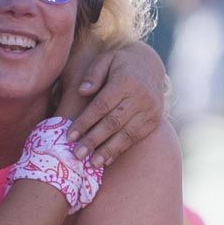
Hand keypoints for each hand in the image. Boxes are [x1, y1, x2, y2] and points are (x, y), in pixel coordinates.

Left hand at [65, 41, 165, 165]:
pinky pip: (136, 138)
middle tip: (77, 155)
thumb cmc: (120, 64)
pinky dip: (120, 150)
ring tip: (92, 164)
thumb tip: (82, 91)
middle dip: (93, 140)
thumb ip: (93, 74)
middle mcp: (140, 97)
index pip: (102, 105)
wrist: (150, 66)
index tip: (69, 136)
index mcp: (126, 81)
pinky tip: (107, 160)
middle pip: (113, 122)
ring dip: (107, 150)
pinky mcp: (154, 121)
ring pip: (126, 134)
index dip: (85, 121)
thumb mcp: (106, 60)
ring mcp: (150, 110)